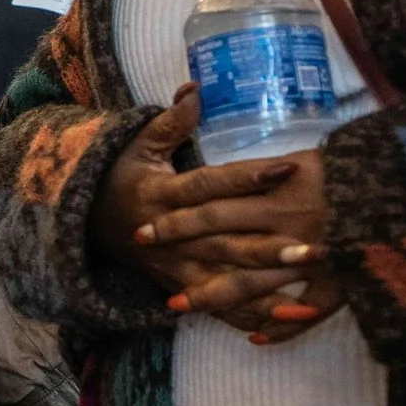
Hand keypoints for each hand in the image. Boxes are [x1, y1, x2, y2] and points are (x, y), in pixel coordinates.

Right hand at [88, 86, 320, 335]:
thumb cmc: (123, 176)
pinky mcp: (184, 288)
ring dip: (270, 285)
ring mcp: (179, 267)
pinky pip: (221, 308)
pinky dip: (255, 316)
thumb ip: (170, 121)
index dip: (248, 177)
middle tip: (316, 246)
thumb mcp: (138, 144)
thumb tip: (195, 88)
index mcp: (163, 194)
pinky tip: (291, 317)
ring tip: (308, 285)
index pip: (211, 185)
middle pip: (226, 242)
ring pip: (228, 281)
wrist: (89, 225)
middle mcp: (173, 236)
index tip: (289, 168)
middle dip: (271, 247)